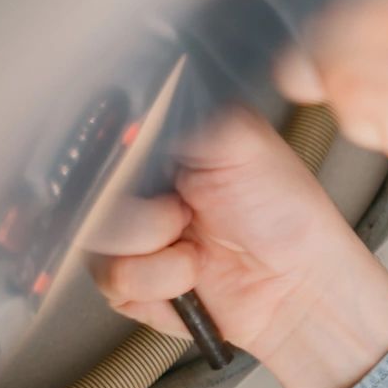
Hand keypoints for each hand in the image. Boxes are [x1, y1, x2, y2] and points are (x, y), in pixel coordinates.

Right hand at [90, 105, 387, 387]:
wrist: (299, 289)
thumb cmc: (287, 216)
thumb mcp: (244, 140)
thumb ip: (192, 112)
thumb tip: (147, 98)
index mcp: (163, 146)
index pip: (105, 137)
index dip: (113, 153)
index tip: (141, 166)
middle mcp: (142, 188)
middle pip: (88, 188)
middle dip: (135, 205)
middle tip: (181, 210)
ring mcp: (132, 236)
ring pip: (93, 234)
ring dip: (150, 244)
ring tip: (192, 243)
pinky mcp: (131, 283)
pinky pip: (112, 279)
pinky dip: (158, 279)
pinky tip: (189, 273)